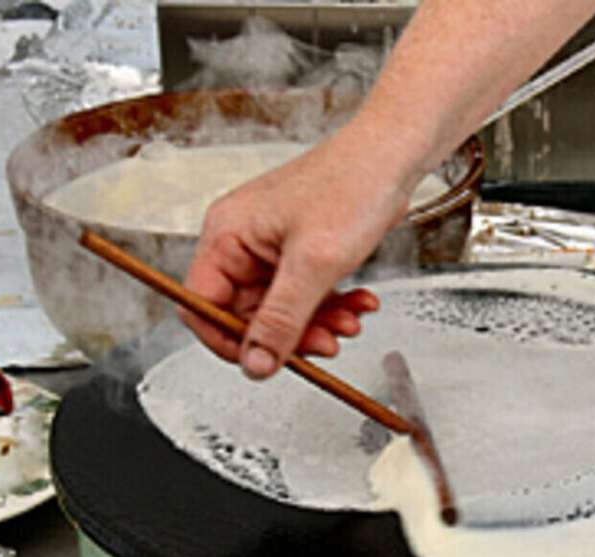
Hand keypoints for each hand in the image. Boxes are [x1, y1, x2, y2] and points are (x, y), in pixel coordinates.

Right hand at [181, 129, 420, 379]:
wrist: (392, 155)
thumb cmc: (351, 183)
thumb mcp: (314, 264)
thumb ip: (281, 320)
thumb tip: (254, 362)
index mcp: (227, 235)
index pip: (202, 305)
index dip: (229, 340)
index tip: (262, 362)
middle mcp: (242, 241)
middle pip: (246, 313)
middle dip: (289, 334)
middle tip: (322, 344)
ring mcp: (272, 246)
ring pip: (281, 309)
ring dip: (316, 322)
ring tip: (347, 322)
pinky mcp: (300, 250)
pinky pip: (305, 294)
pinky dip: (331, 305)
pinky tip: (356, 302)